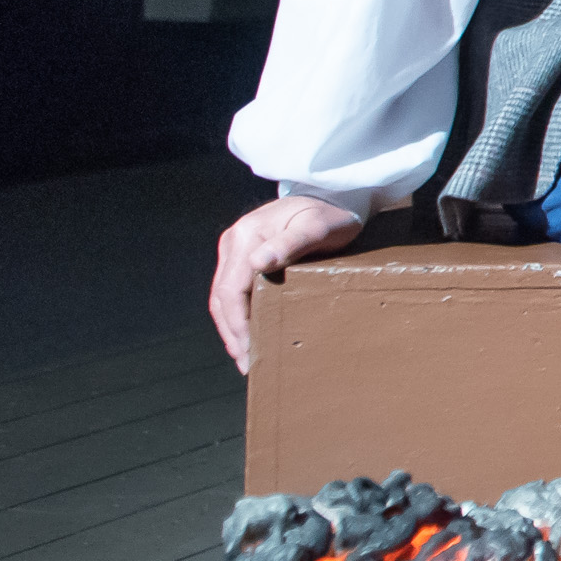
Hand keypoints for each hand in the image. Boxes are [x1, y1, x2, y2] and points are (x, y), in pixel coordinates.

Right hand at [210, 196, 360, 372]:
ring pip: (225, 297)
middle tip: (247, 365)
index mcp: (246, 237)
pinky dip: (240, 315)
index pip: (230, 291)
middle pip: (222, 297)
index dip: (237, 325)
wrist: (337, 196)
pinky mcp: (247, 255)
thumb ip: (290, 244)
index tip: (248, 352)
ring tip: (247, 357)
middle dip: (233, 333)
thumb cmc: (333, 214)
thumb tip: (257, 263)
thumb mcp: (317, 228)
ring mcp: (238, 248)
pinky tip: (251, 333)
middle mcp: (235, 242)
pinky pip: (236, 290)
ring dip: (233, 328)